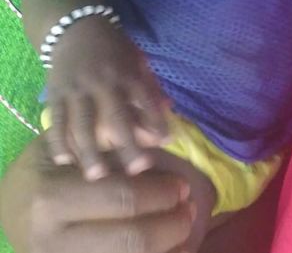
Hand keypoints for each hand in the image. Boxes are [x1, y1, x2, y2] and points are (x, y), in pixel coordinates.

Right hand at [0, 136, 193, 252]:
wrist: (8, 208)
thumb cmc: (44, 169)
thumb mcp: (68, 145)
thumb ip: (109, 142)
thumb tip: (157, 134)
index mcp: (53, 198)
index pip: (122, 197)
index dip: (160, 193)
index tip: (181, 186)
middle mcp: (54, 240)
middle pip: (130, 240)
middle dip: (170, 226)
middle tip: (189, 209)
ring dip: (165, 249)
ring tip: (182, 230)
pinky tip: (167, 249)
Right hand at [45, 16, 168, 179]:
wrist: (74, 27)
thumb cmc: (112, 48)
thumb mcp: (136, 59)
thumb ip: (150, 86)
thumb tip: (168, 110)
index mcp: (127, 73)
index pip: (144, 98)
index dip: (155, 119)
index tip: (164, 142)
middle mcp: (103, 82)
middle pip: (116, 117)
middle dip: (127, 144)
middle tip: (137, 171)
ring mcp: (77, 88)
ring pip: (83, 123)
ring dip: (90, 150)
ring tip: (97, 176)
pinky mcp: (55, 93)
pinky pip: (57, 120)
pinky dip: (59, 140)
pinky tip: (64, 160)